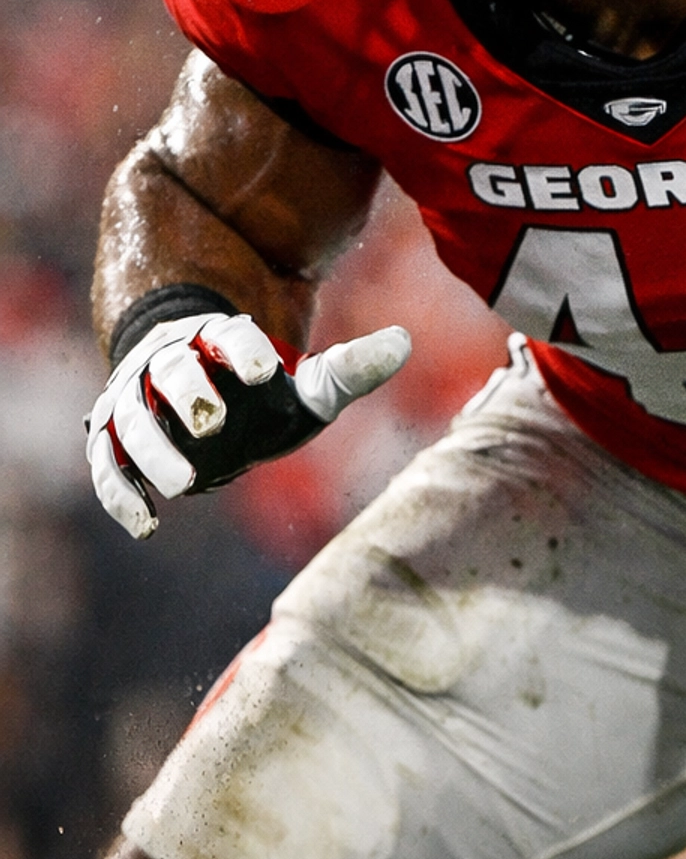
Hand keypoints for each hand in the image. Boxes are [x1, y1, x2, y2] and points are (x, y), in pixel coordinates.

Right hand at [87, 310, 411, 538]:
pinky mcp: (111, 440)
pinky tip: (147, 524)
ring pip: (130, 418)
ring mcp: (133, 399)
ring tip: (183, 484)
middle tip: (212, 421)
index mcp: (215, 338)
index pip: (225, 334)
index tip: (262, 369)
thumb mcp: (306, 383)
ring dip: (152, 449)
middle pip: (169, 370)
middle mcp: (166, 362)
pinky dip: (119, 492)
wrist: (198, 391)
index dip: (240, 348)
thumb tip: (405, 341)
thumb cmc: (259, 391)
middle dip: (188, 393)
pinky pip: (106, 464)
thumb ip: (348, 369)